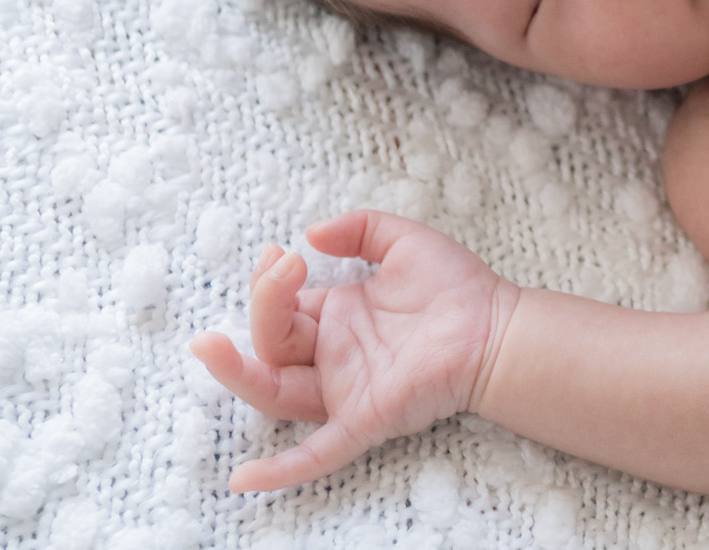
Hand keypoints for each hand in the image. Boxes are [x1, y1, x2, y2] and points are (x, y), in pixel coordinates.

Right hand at [189, 209, 519, 491]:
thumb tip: (310, 233)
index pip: (279, 308)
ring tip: (210, 345)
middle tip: (280, 270)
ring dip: (238, 374)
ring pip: (275, 393)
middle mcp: (332, 356)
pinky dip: (281, 471)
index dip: (268, 283)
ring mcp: (344, 390)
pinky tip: (244, 480)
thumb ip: (360, 228)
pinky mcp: (365, 419)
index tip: (279, 254)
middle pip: (270, 344)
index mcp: (335, 317)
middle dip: (261, 307)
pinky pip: (317, 453)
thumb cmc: (457, 288)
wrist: (499, 327)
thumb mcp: (404, 241)